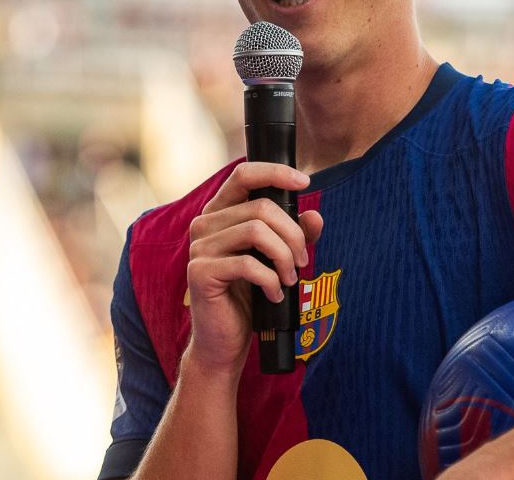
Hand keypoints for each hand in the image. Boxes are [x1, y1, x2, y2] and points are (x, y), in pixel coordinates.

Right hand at [185, 162, 323, 374]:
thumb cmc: (249, 296)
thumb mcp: (277, 260)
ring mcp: (199, 247)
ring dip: (284, 257)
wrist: (224, 340)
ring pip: (256, 231)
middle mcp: (205, 224)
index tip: (305, 182)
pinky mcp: (200, 272)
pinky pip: (247, 263)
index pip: (244, 175)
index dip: (275, 173)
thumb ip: (294, 236)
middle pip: (261, 207)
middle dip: (292, 234)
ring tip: (289, 278)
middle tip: (302, 261)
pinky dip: (270, 279)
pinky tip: (274, 293)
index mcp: (220, 213)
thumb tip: (315, 215)